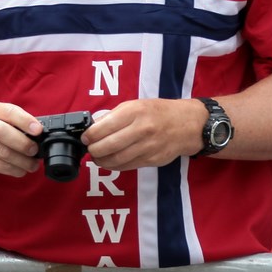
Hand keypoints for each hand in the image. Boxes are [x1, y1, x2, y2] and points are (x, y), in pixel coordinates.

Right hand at [0, 103, 41, 182]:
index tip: (38, 130)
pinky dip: (16, 170)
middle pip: (3, 132)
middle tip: (35, 150)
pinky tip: (22, 170)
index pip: (10, 112)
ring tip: (33, 164)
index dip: (25, 121)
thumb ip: (19, 125)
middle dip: (23, 143)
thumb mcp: (3, 122)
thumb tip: (41, 134)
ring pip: (4, 152)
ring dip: (23, 161)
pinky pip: (1, 166)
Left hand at [83, 98, 205, 170]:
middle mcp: (142, 129)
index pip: (105, 126)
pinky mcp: (153, 160)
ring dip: (103, 161)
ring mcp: (148, 146)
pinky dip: (115, 166)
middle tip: (89, 149)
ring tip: (97, 158)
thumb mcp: (135, 105)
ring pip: (118, 159)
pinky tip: (110, 162)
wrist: (187, 124)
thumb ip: (114, 116)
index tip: (85, 138)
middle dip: (94, 150)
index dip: (90, 135)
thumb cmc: (157, 112)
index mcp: (135, 112)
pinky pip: (129, 166)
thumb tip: (93, 127)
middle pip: (110, 145)